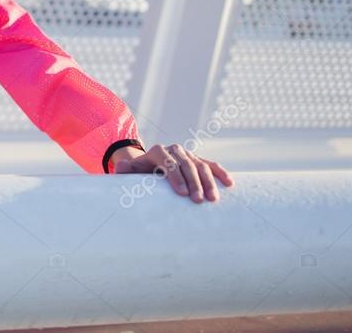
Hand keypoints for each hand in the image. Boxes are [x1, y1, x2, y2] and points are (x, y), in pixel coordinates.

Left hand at [112, 143, 233, 202]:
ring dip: (209, 182)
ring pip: (201, 165)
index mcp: (158, 152)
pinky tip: (230, 184)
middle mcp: (174, 150)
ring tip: (213, 199)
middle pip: (187, 164)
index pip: (168, 162)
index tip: (182, 194)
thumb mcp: (129, 171)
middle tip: (198, 201)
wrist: (148, 166)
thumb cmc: (138, 174)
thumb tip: (121, 168)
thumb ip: (124, 170)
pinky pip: (212, 165)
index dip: (175, 176)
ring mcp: (188, 155)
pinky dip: (221, 173)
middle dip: (194, 182)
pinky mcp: (198, 160)